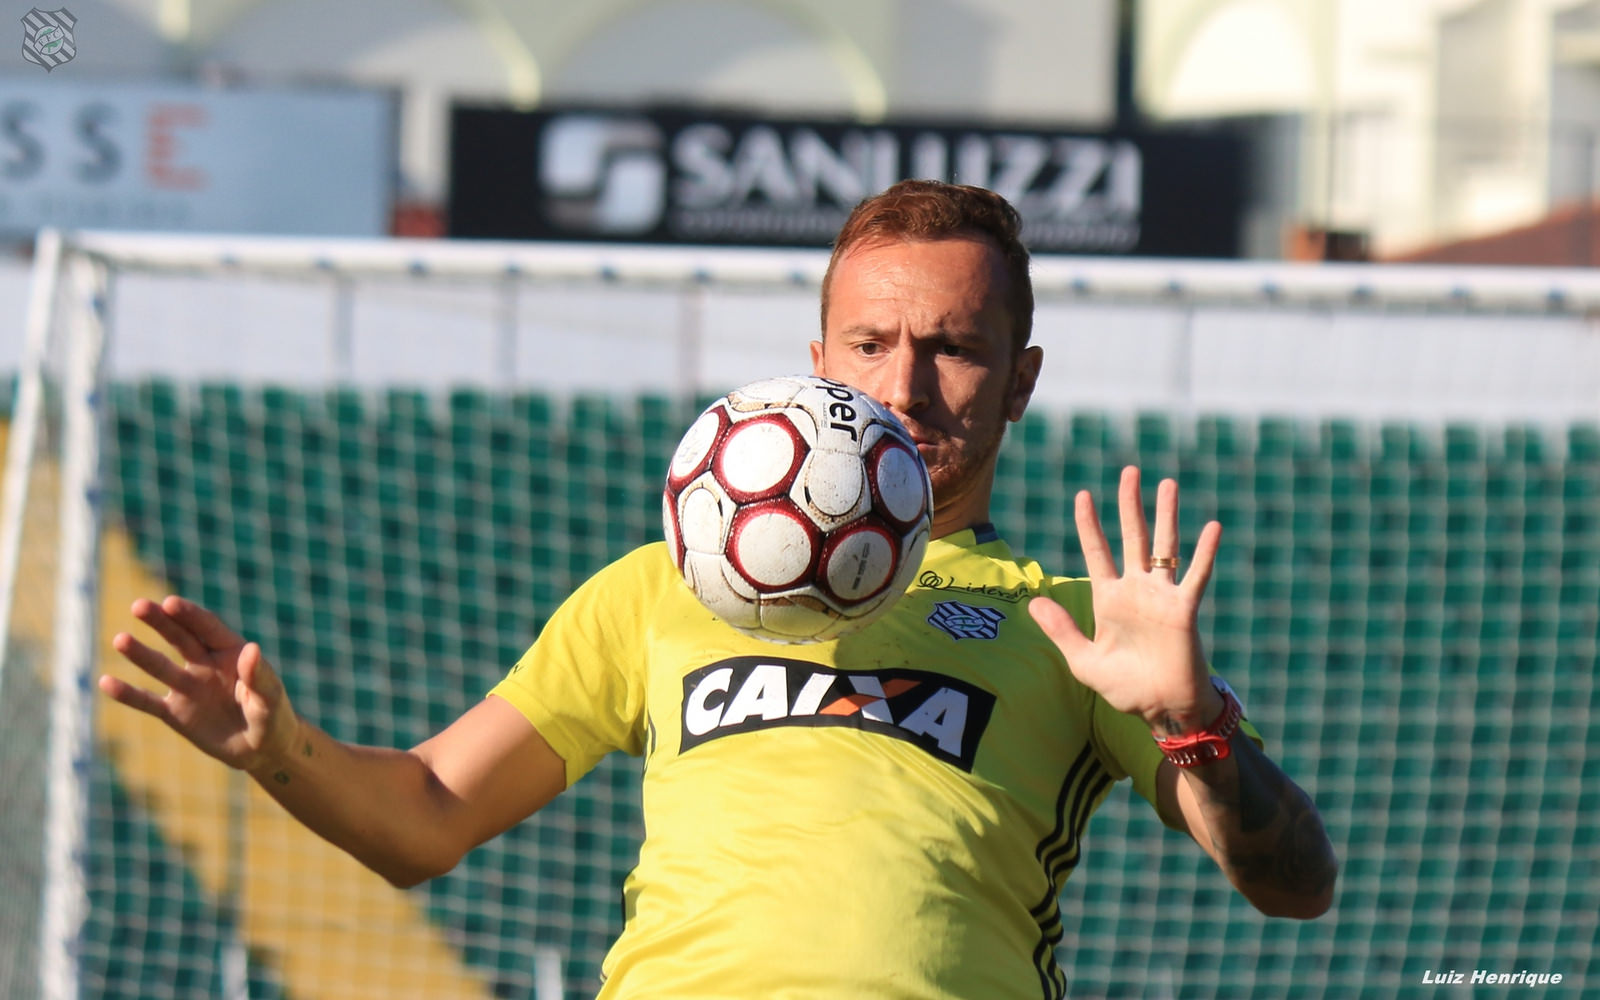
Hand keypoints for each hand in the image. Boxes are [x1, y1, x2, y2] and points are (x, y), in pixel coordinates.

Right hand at [100, 596, 298, 772]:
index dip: (190, 615)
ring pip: (160, 666)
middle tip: (139, 606)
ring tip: (120, 639)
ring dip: (140, 654)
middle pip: (180, 638)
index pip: (208, 628)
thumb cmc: (273, 717)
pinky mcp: (175, 713)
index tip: (171, 603)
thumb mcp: (271, 697)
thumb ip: (260, 676)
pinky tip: (106, 682)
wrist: (262, 749)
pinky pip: (149, 702)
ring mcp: (188, 687)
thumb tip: (251, 649)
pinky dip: (129, 694)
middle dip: (161, 622)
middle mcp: (205, 664)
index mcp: (231, 653)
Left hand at [1028, 466, 1223, 733]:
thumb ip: (1061, 631)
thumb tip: (1035, 601)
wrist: (1160, 709)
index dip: (1089, 525)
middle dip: (1130, 505)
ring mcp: (1161, 597)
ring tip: (1167, 483)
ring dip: (1166, 516)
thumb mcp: (1084, 661)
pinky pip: (1195, 576)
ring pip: (1164, 547)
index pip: (1097, 552)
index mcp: (1108, 599)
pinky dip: (1204, 553)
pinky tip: (1213, 527)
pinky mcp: (1183, 610)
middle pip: (1132, 537)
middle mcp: (1135, 590)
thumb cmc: (1124, 688)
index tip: (1083, 495)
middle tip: (1129, 471)